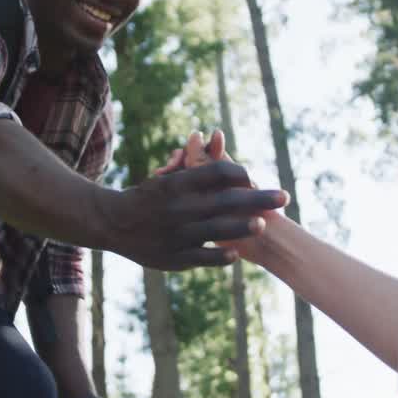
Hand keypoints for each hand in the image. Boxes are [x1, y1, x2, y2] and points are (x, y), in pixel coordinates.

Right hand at [98, 145, 286, 270]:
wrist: (113, 223)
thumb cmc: (148, 197)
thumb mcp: (167, 177)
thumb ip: (193, 166)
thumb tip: (216, 141)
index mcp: (178, 184)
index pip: (217, 173)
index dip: (239, 174)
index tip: (253, 177)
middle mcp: (179, 207)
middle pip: (225, 200)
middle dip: (257, 198)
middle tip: (284, 197)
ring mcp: (177, 233)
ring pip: (216, 229)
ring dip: (241, 227)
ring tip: (263, 225)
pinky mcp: (173, 257)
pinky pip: (201, 256)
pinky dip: (219, 255)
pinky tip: (235, 255)